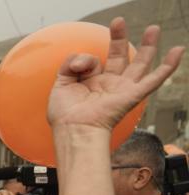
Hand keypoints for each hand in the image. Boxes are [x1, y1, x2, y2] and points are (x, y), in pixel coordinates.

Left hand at [48, 19, 183, 132]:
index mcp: (92, 82)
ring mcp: (122, 89)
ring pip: (140, 64)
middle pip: (119, 56)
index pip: (93, 61)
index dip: (84, 59)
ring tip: (153, 29)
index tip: (78, 65)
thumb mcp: (61, 83)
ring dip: (148, 45)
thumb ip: (71, 63)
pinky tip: (178, 51)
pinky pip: (155, 79)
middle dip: (119, 38)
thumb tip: (86, 59)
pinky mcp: (133, 95)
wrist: (74, 130)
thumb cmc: (65, 115)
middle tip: (119, 21)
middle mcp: (109, 84)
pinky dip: (168, 66)